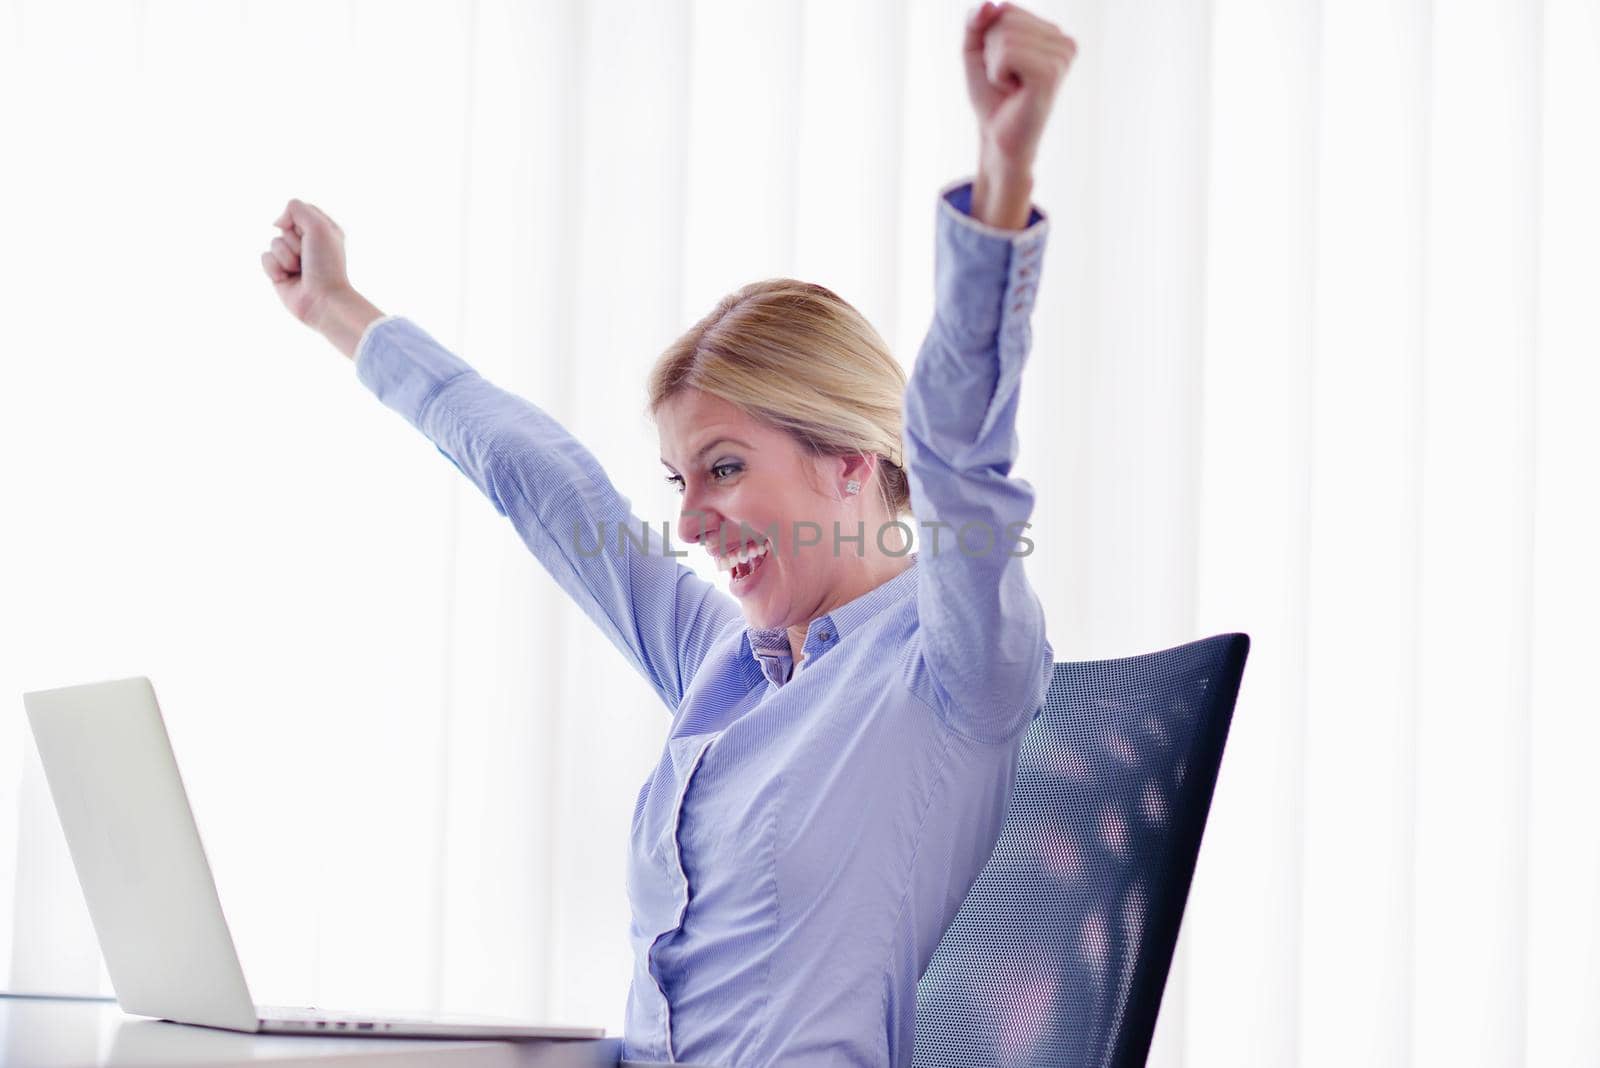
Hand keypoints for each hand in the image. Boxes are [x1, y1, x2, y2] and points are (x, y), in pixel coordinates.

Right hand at [261, 198, 353, 328]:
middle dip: (294, 241)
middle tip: (307, 257)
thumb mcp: (318, 227)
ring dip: (286, 257)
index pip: (299, 210)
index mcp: (323, 230)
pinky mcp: (280, 272)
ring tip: (300, 271)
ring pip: (273, 242)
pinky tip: (288, 279)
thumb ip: (296, 209)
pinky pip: (265, 258)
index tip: (312, 235)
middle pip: (284, 226)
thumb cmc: (326, 265)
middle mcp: (308, 243)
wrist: (323, 301)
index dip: (300, 221)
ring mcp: (293, 258)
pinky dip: (275, 268)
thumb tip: (276, 223)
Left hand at [964, 2, 1075, 225]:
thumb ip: (976, 21)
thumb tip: (991, 4)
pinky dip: (998, 73)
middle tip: (1006, 80)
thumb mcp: (976, 51)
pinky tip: (1015, 91)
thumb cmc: (992, 97)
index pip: (1005, 8)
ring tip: (1011, 87)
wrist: (998, 139)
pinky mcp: (1052, 73)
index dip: (989, 39)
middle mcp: (1064, 40)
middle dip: (991, 52)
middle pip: (1005, 18)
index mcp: (1052, 32)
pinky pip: (1009, 53)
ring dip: (995, 66)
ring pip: (1005, 35)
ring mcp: (1062, 55)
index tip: (1003, 68)